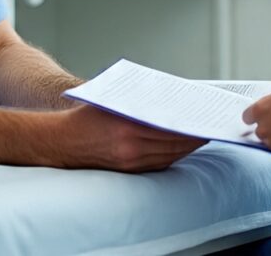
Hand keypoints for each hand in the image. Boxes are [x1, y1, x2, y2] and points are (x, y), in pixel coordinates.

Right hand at [53, 104, 206, 172]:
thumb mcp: (113, 99)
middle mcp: (131, 148)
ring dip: (185, 148)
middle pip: (173, 144)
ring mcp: (130, 163)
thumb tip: (168, 99)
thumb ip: (140, 100)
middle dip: (193, 137)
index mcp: (129, 127)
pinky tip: (179, 148)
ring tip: (198, 137)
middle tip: (208, 128)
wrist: (62, 141)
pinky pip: (157, 165)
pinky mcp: (128, 172)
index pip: (170, 128)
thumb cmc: (86, 114)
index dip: (190, 127)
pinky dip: (171, 156)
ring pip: (168, 157)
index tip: (205, 120)